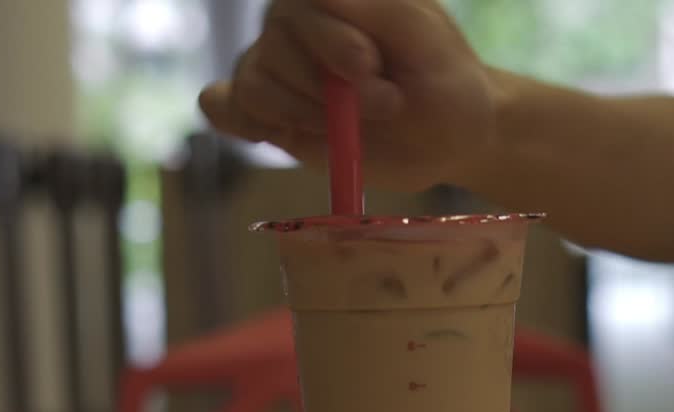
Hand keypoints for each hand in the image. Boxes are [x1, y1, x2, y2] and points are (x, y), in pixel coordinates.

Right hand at [198, 0, 500, 191]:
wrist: (447, 138)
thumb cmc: (444, 82)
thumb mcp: (427, 42)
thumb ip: (377, 11)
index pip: (303, 3)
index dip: (331, 40)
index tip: (371, 68)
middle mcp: (296, 23)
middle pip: (275, 44)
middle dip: (327, 87)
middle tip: (386, 105)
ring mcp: (278, 67)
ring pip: (254, 84)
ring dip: (302, 113)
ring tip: (349, 128)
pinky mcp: (270, 113)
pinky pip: (226, 107)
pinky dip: (239, 121)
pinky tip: (269, 134)